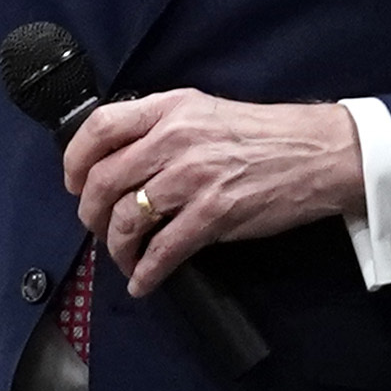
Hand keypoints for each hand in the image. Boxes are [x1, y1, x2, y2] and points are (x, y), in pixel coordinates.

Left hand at [60, 90, 361, 295]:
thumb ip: (161, 126)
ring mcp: (193, 177)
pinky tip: (143, 281)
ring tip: (123, 257)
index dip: (75, 159)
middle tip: (95, 227)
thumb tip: (120, 158)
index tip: (73, 182)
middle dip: (89, 213)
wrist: (317, 152)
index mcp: (170, 109)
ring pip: (126, 219)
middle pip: (104, 180)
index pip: (100, 127)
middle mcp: (175, 139)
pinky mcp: (214, 214)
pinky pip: (163, 250)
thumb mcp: (204, 111)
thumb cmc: (263, 134)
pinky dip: (145, 272)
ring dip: (116, 247)